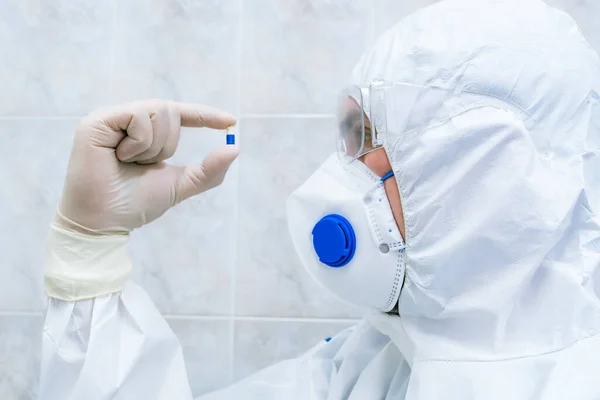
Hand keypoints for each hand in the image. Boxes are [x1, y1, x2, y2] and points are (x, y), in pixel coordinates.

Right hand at [57, 99, 238, 233]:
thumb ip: (207, 170)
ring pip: (158, 110)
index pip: (179, 114)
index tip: (232, 122)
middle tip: (146, 165)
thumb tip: (235, 148)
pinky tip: (120, 158)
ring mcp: (110, 118)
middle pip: (170, 109)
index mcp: (143, 131)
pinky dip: (140, 143)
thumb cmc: (136, 204)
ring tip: (130, 163)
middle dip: (169, 143)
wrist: (106, 223)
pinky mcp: (96, 122)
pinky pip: (138, 116)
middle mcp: (126, 119)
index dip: (205, 115)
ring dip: (154, 146)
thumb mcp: (180, 185)